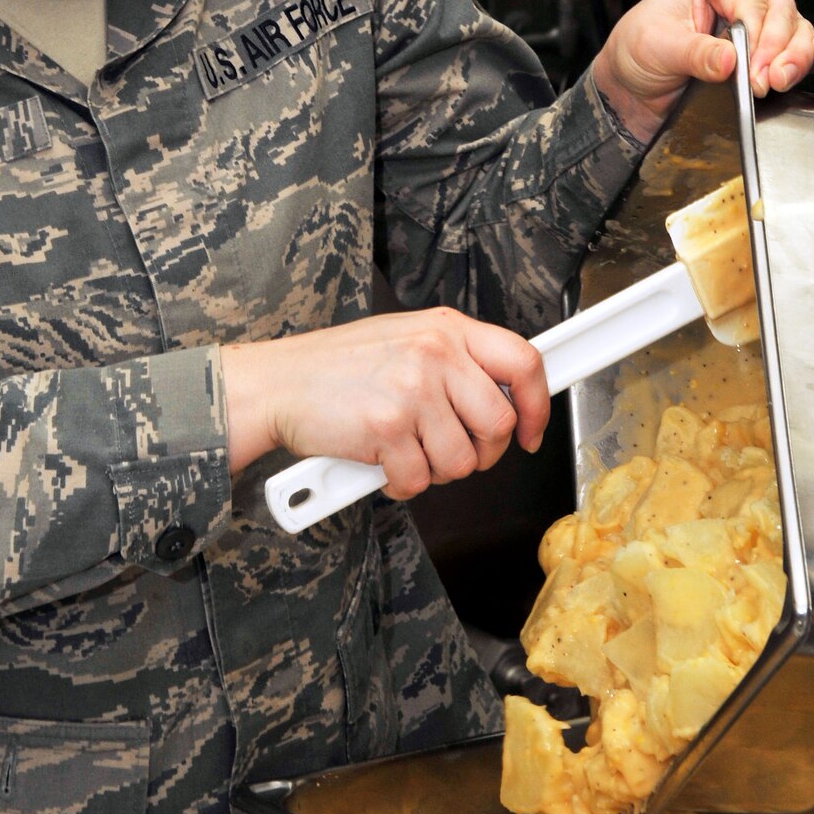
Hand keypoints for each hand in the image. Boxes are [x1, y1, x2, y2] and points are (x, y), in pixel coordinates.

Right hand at [221, 307, 549, 494]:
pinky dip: (401, 484)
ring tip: (404, 452)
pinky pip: (420, 479)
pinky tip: (380, 464)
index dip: (536, 406)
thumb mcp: (405, 340)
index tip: (529, 431)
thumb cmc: (337, 368)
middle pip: (497, 424)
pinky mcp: (387, 427)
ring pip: (462, 460)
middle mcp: (435, 353)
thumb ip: (454, 362)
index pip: (523, 362)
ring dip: (436, 471)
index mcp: (446, 329)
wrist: (277, 384)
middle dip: (479, 453)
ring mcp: (412, 389)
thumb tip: (504, 400)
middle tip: (447, 452)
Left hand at [591, 0, 813, 144]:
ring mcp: (769, 16)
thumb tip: (729, 59)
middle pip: (782, 10)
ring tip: (776, 81)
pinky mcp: (778, 47)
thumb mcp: (656, 46)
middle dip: (774, 48)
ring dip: (796, 58)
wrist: (639, 82)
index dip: (753, 29)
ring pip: (800, 30)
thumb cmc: (642, 48)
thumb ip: (694, 53)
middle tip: (758, 81)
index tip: (744, 61)